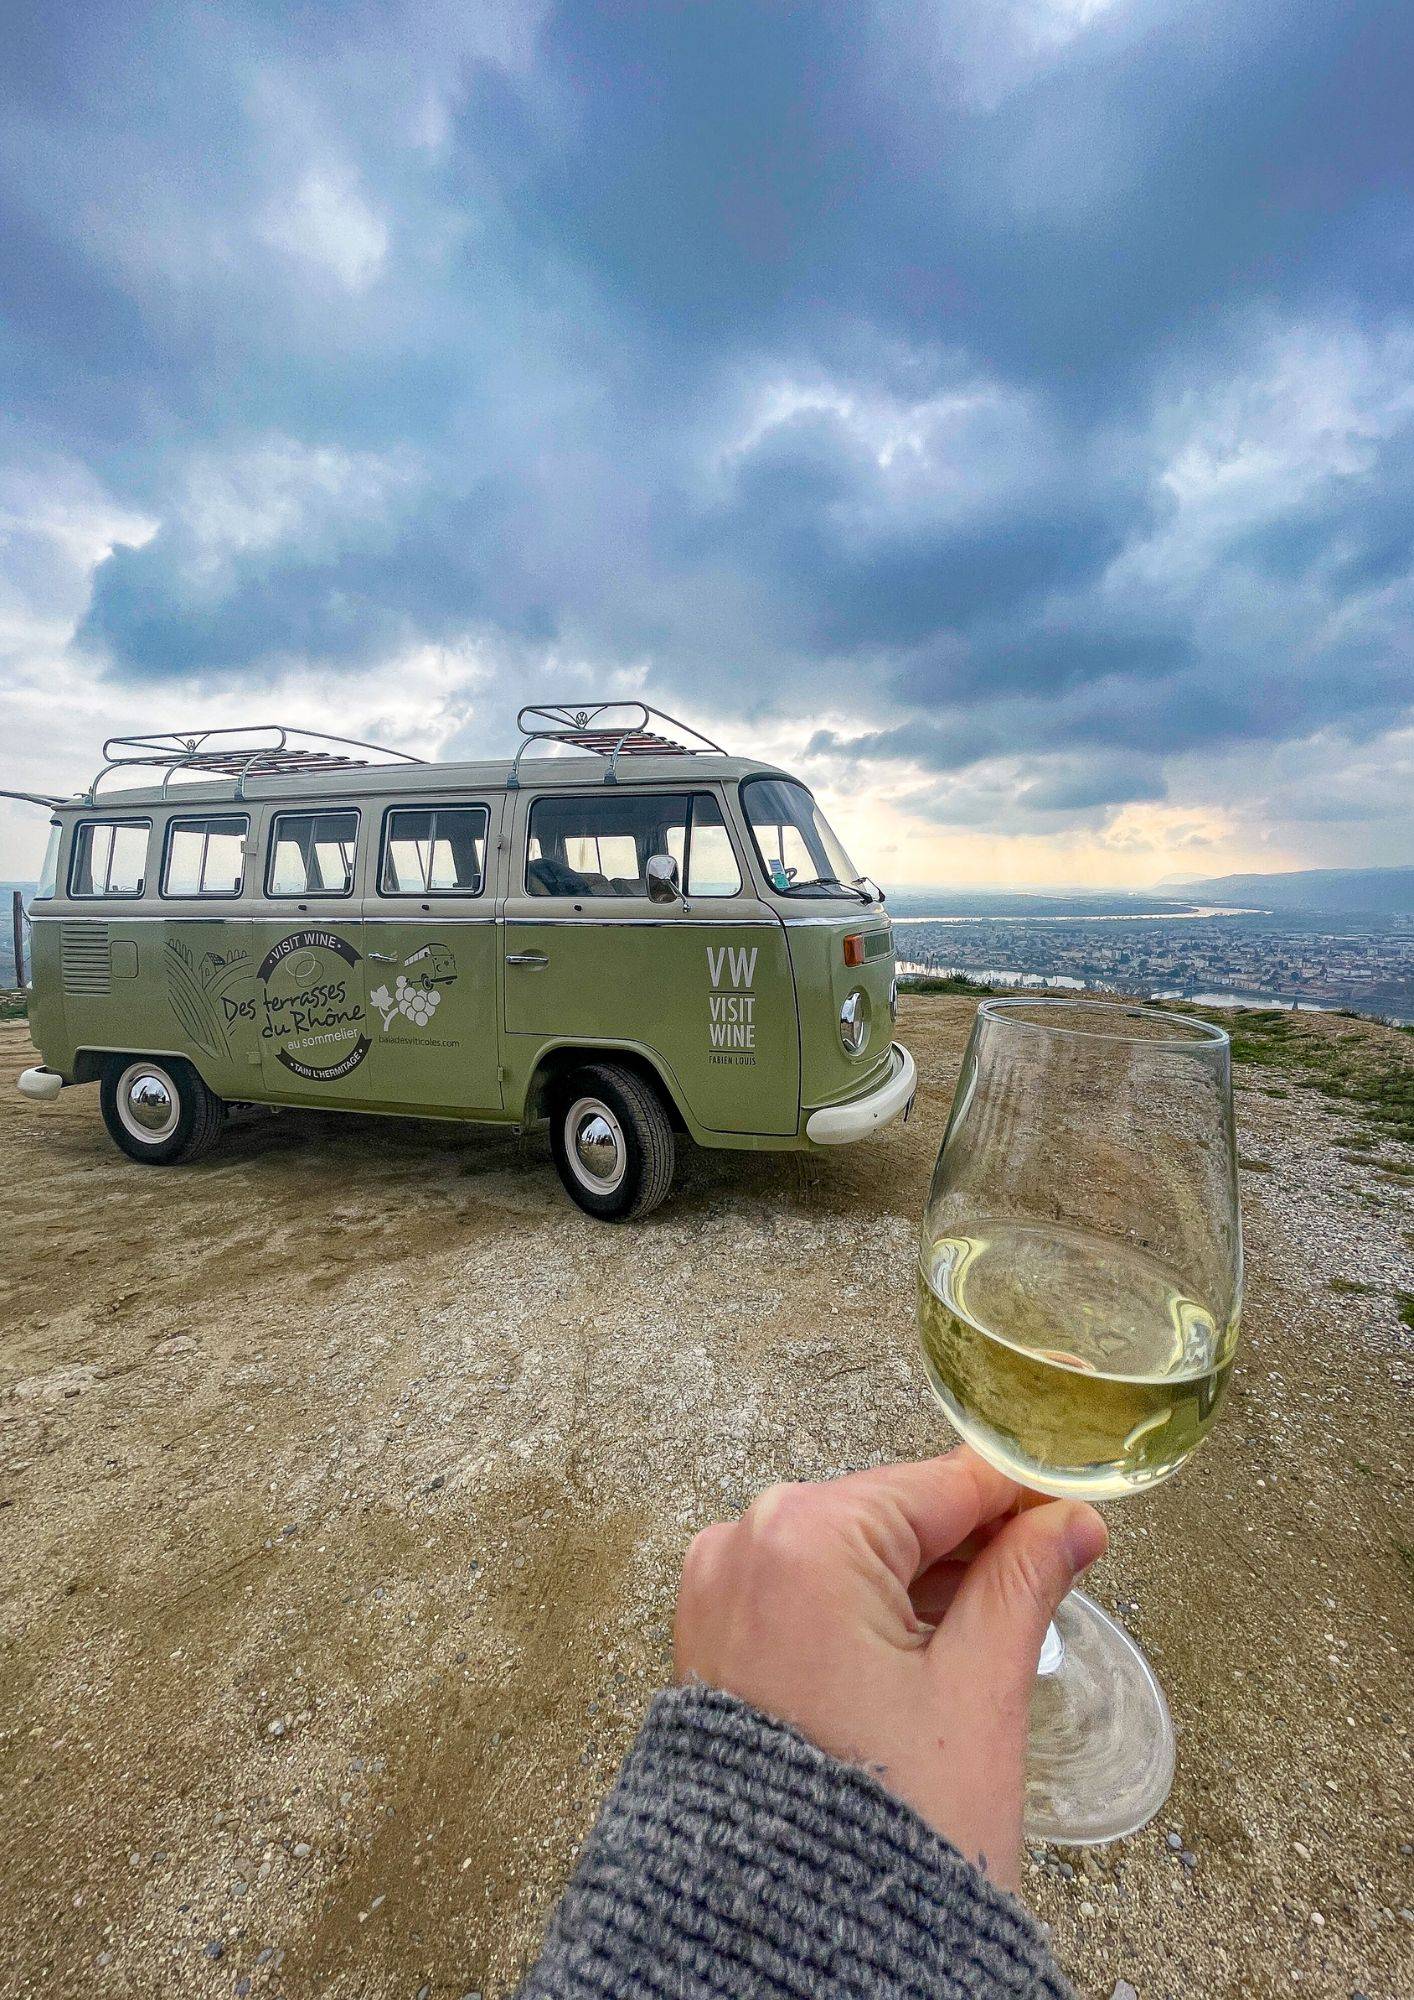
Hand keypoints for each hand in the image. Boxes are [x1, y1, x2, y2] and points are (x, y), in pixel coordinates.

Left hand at [673, 1445, 1106, 1890]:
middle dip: (972, 1544)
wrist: (789, 1950)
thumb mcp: (977, 1691)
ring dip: (924, 1581)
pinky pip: (807, 1593)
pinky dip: (869, 1610)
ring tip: (997, 1628)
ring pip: (850, 1555)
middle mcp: (744, 1543)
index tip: (1075, 1506)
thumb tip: (1068, 1523)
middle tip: (1055, 1572)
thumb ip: (1023, 1584)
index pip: (940, 1485)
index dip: (1019, 1496)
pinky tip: (929, 1650)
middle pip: (891, 1515)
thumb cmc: (881, 1830)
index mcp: (806, 1537)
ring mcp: (718, 1591)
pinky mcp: (712, 1637)